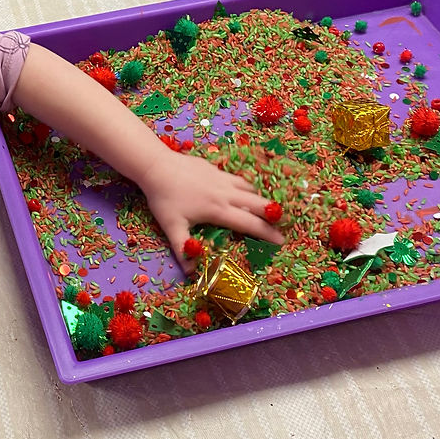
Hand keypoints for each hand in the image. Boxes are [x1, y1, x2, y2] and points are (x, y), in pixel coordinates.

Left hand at [136, 148, 284, 270]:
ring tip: (265, 209)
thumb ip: (183, 249)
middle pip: (258, 203)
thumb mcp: (172, 226)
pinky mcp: (215, 168)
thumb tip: (191, 274)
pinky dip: (245, 187)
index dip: (267, 233)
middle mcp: (226, 193)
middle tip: (283, 223)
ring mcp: (221, 178)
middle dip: (273, 214)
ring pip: (249, 188)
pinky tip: (242, 191)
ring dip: (259, 199)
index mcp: (219, 210)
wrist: (156, 165)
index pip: (250, 224)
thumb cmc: (164, 198)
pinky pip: (237, 179)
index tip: (282, 241)